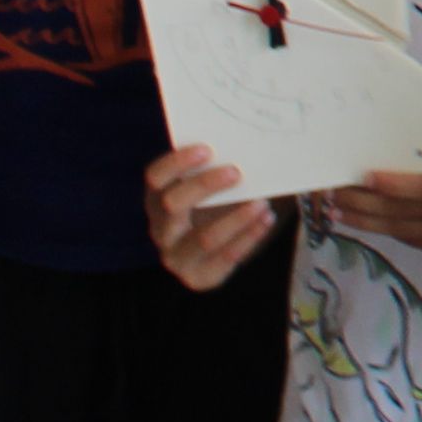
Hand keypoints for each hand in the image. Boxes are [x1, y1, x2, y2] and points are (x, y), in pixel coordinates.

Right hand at [142, 143, 280, 290]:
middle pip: (172, 204)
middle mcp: (160, 229)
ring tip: (262, 202)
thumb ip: (219, 167)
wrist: (228, 244)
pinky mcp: (198, 277)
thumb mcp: (214, 186)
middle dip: (204, 185)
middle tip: (237, 172)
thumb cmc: (222, 203)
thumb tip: (246, 144)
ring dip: (235, 218)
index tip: (206, 149)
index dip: (176, 163)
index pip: (154, 178)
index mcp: (156, 200)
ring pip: (203, 238)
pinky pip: (225, 258)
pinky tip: (266, 220)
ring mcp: (175, 257)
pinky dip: (249, 237)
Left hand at [326, 130, 421, 261]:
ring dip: (367, 222)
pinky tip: (369, 223)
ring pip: (404, 232)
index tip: (361, 175)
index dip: (392, 184)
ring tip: (338, 212)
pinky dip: (390, 232)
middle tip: (331, 194)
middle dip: (363, 203)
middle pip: (404, 213)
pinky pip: (417, 242)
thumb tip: (394, 129)